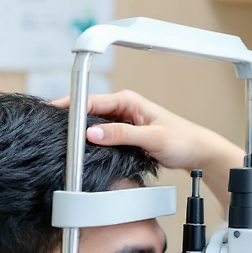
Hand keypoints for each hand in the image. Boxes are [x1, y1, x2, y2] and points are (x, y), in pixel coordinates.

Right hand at [53, 90, 243, 201]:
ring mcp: (124, 121)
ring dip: (83, 133)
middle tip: (54, 132)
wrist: (198, 152)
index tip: (52, 113)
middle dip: (72, 120)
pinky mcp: (126, 135)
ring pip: (95, 125)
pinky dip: (94, 142)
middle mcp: (124, 108)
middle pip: (89, 112)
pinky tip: (85, 150)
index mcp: (128, 100)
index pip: (91, 101)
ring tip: (65, 142)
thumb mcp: (151, 138)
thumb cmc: (182, 140)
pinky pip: (104, 136)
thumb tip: (92, 133)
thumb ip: (121, 135)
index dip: (70, 107)